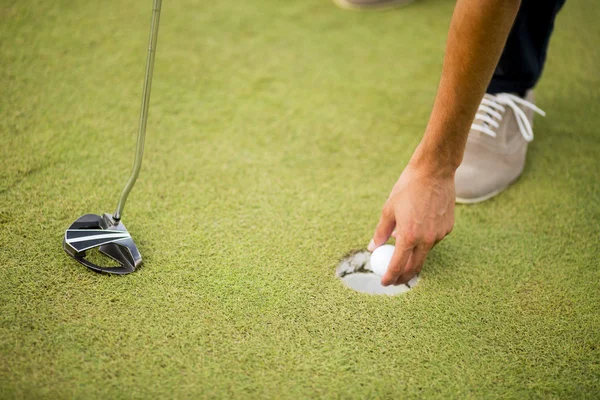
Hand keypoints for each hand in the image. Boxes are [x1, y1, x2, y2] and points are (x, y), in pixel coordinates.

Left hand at [368, 156, 455, 285]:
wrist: (434, 172)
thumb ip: (381, 232)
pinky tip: (419, 226)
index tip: (384, 283)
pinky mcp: (448, 228)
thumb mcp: (388, 210)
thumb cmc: (408, 188)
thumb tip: (373, 248)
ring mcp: (440, 234)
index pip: (398, 265)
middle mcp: (427, 238)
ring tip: (403, 244)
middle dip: (403, 277)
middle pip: (414, 267)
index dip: (390, 277)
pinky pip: (433, 240)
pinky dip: (424, 239)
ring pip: (424, 252)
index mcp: (409, 235)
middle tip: (395, 280)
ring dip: (413, 254)